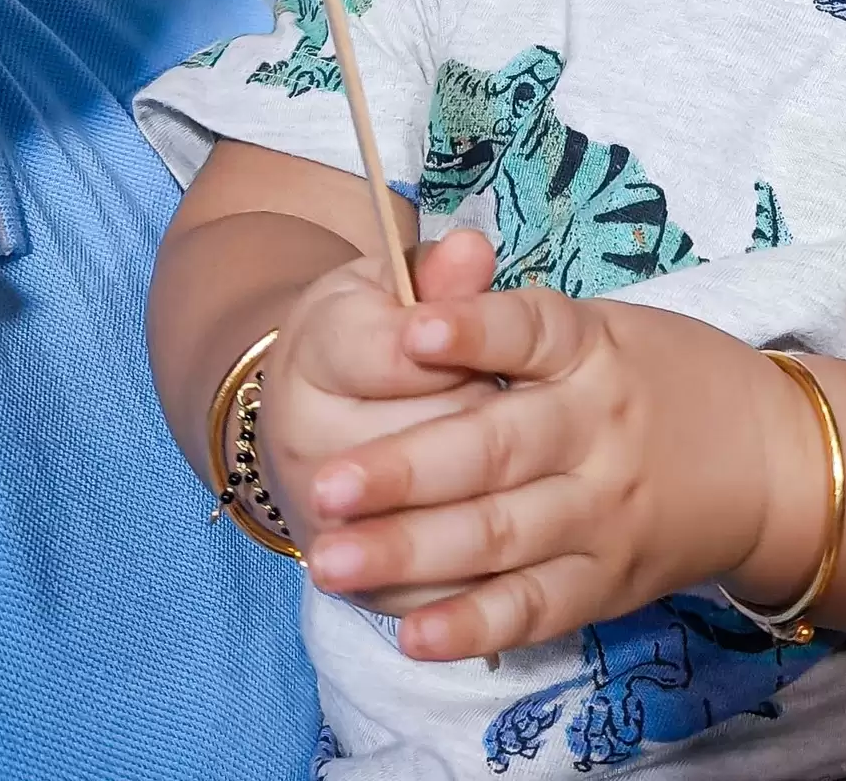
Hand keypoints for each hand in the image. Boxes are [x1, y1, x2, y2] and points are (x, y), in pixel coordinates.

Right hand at [261, 231, 504, 604]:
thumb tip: (473, 250)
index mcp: (320, 352)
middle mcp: (309, 441)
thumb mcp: (397, 284)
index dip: (452, 347)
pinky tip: (522, 572)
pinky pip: (417, 595)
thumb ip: (438, 272)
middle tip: (526, 422)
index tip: (497, 343)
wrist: (318, 406)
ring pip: (413, 528)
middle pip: (410, 443)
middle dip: (476, 436)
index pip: (390, 354)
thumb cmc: (379, 330)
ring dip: (477, 519)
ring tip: (536, 504)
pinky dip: (468, 596)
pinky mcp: (356, 582)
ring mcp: (328, 522)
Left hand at [298, 288, 827, 660]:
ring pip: (497, 535)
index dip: (473, 332)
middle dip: (404, 470)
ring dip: (409, 552)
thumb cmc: (661, 378)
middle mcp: (598, 428)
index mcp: (593, 349)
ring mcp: (603, 511)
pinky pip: (533, 608)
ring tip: (330, 558)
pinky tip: (411, 633)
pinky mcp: (605, 580)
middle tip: (325, 486)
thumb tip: (432, 285)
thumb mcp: (603, 326)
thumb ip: (512, 320)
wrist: (771, 460)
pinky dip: (472, 624)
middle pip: (495, 449)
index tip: (410, 331)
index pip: (531, 332)